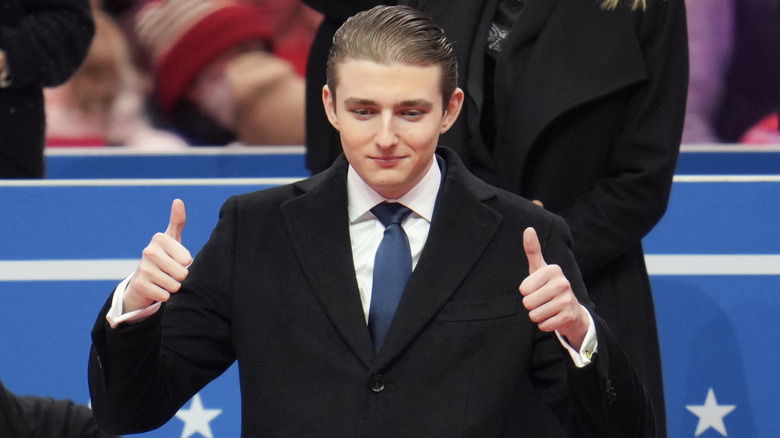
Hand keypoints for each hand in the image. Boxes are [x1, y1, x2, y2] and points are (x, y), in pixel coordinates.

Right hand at [124, 199, 191, 312]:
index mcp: (160, 238)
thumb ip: (177, 220)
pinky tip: (159, 289)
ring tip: (167, 281)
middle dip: (182, 276)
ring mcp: (142, 268)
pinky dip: (166, 295)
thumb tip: (178, 200)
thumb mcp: (172, 238)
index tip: (181, 260)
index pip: (186, 258)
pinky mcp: (139, 285)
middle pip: (182, 272)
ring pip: (174, 284)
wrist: (144, 280)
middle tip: (174, 273)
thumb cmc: (165, 256)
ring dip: (174, 286)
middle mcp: (149, 251)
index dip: (187, 263)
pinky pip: (164, 295)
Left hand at [519, 227, 589, 349]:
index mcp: (553, 270)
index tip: (536, 288)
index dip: (526, 292)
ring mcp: (567, 300)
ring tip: (547, 309)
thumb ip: (533, 250)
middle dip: (531, 305)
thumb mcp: (540, 269)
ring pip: (534, 314)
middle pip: (528, 302)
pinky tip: (553, 317)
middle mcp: (563, 283)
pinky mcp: (568, 316)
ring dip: (537, 315)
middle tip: (542, 301)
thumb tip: (528, 229)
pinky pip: (543, 325)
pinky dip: (544, 324)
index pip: (524, 288)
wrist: (571, 310)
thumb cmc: (549, 287)